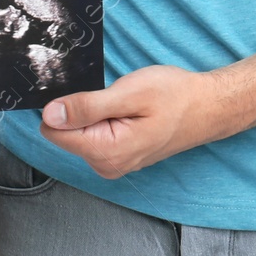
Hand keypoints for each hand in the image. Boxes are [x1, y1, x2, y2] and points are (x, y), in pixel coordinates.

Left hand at [38, 65, 224, 178]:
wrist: (206, 107)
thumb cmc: (174, 96)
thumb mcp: (129, 93)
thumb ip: (87, 107)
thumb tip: (49, 115)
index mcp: (106, 152)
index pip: (54, 131)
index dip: (62, 105)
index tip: (84, 90)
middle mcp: (106, 165)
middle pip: (66, 132)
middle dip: (81, 108)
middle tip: (113, 95)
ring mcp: (113, 163)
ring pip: (79, 132)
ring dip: (94, 112)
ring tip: (123, 101)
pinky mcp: (118, 156)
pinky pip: (93, 134)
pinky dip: (102, 117)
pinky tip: (125, 109)